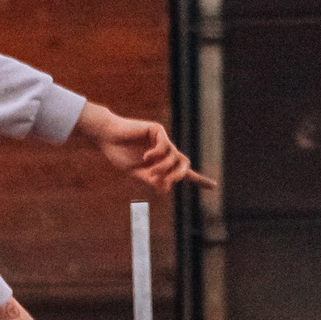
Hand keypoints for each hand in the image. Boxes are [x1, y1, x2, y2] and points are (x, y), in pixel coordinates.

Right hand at [73, 102, 214, 194]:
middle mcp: (165, 151)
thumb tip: (167, 189)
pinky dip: (157, 155)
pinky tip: (145, 157)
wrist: (107, 138)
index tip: (213, 186)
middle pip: (184, 164)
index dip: (198, 179)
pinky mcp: (158, 131)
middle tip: (170, 181)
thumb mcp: (136, 173)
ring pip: (175, 158)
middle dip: (180, 175)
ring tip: (150, 172)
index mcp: (160, 162)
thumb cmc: (119, 154)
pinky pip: (165, 147)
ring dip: (164, 169)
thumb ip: (152, 180)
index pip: (183, 171)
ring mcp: (162, 140)